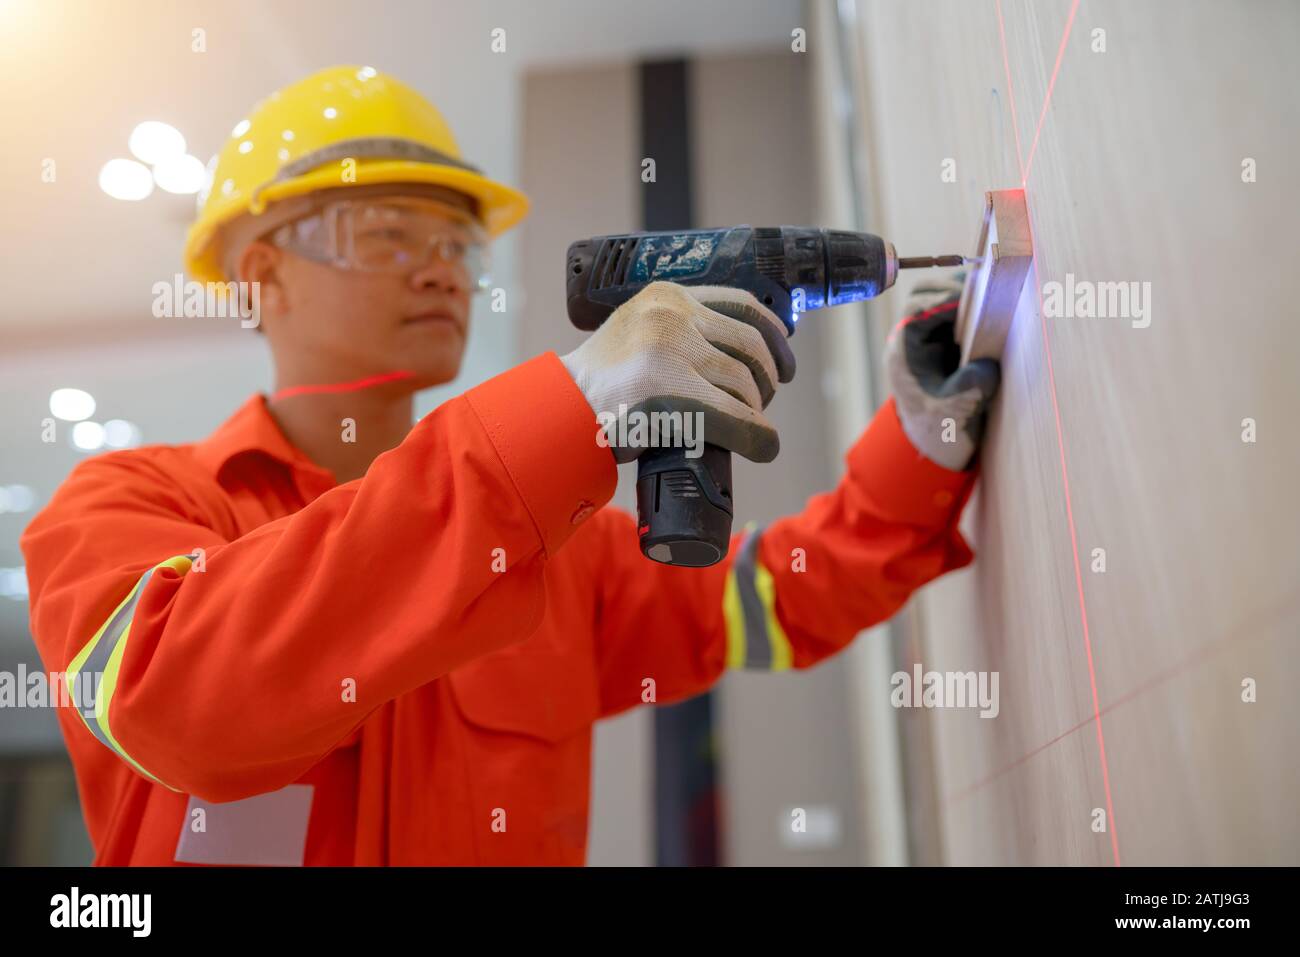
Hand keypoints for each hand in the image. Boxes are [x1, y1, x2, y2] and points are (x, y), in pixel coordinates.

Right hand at [559, 281, 795, 462]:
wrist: (559, 411)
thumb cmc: (601, 383)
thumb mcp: (639, 332)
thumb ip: (680, 330)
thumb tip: (740, 354)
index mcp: (667, 295)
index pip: (743, 304)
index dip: (774, 333)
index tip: (783, 357)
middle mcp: (672, 315)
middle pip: (750, 346)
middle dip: (767, 378)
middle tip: (762, 401)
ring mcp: (672, 352)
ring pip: (743, 384)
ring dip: (756, 412)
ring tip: (749, 426)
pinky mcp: (673, 393)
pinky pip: (736, 418)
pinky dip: (757, 437)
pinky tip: (763, 447)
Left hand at [886, 276, 1000, 470]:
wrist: (937, 433)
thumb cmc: (938, 423)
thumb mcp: (954, 413)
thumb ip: (968, 391)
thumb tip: (987, 367)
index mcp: (905, 351)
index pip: (916, 311)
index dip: (943, 301)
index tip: (971, 301)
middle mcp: (913, 335)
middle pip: (925, 293)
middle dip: (954, 288)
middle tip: (985, 293)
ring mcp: (929, 332)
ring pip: (941, 294)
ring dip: (966, 291)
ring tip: (992, 296)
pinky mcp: (947, 332)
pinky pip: (958, 305)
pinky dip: (975, 301)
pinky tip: (995, 308)